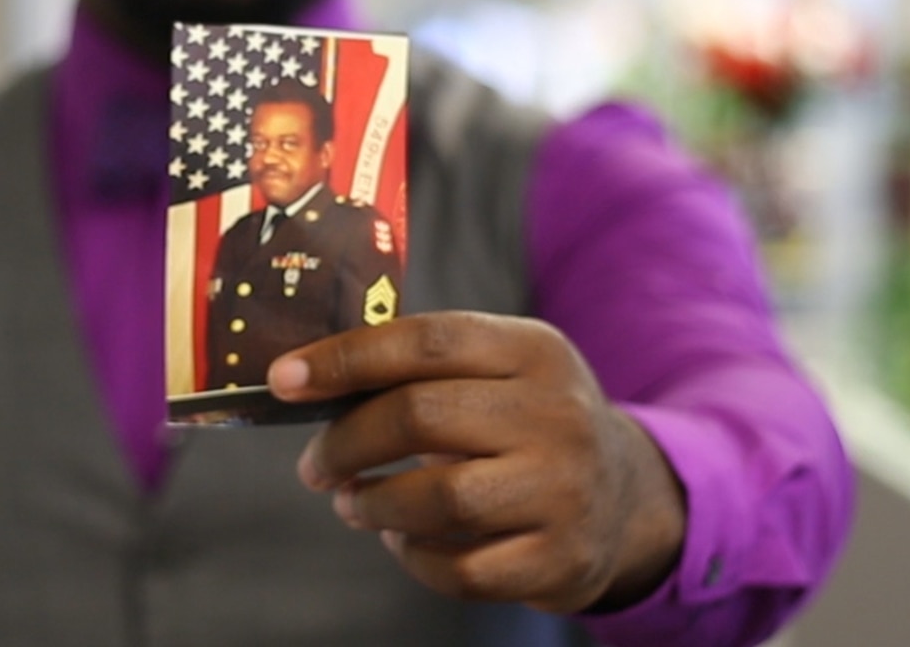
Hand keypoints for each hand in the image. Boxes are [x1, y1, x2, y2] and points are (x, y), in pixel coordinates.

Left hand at [267, 312, 685, 613]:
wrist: (626, 498)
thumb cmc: (526, 423)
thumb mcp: (500, 370)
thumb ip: (422, 367)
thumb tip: (305, 377)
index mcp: (535, 350)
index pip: (425, 341)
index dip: (345, 359)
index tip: (283, 381)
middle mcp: (559, 415)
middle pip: (420, 417)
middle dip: (346, 442)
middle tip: (313, 464)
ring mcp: (564, 490)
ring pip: (437, 499)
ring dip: (372, 503)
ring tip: (350, 502)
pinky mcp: (560, 559)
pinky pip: (459, 568)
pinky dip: (413, 557)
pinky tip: (402, 540)